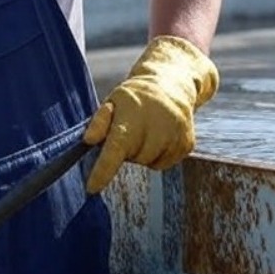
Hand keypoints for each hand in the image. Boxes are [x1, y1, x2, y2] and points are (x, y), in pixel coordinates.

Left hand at [82, 35, 219, 193]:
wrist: (172, 85)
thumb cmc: (135, 98)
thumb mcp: (113, 102)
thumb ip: (99, 122)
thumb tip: (88, 140)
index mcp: (132, 118)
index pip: (115, 149)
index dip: (103, 171)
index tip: (91, 188)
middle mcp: (156, 128)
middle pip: (134, 159)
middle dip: (129, 150)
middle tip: (133, 129)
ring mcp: (174, 137)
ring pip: (150, 163)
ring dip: (144, 152)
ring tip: (148, 130)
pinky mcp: (187, 145)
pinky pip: (164, 163)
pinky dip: (159, 154)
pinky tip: (161, 135)